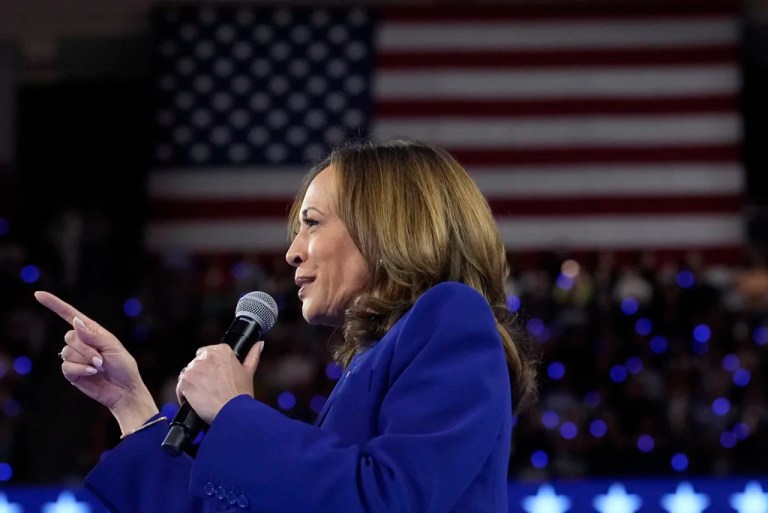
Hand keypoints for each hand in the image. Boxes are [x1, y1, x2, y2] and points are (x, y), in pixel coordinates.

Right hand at [35, 291, 157, 433]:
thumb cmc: (123, 367)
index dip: (55, 304)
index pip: (70, 315)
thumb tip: (75, 322)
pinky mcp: (72, 372)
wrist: (124, 390)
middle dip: (86, 348)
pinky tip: (92, 373)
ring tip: (99, 367)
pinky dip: (80, 369)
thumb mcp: (113, 347)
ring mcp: (75, 357)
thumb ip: (93, 335)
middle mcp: (81, 342)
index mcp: (92, 331)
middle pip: (69, 336)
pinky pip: (66, 366)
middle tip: (102, 359)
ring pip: (67, 352)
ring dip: (85, 360)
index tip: (39, 295)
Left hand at [176, 341, 263, 423]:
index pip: (206, 352)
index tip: (214, 376)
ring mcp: (194, 368)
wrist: (232, 412)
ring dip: (192, 384)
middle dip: (200, 374)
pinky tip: (197, 401)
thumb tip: (259, 344)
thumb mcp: (249, 372)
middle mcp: (206, 356)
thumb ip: (253, 355)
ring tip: (204, 396)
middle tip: (210, 388)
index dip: (209, 366)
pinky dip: (185, 395)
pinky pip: (180, 387)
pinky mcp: (185, 381)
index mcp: (222, 350)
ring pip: (187, 374)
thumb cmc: (240, 394)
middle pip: (196, 363)